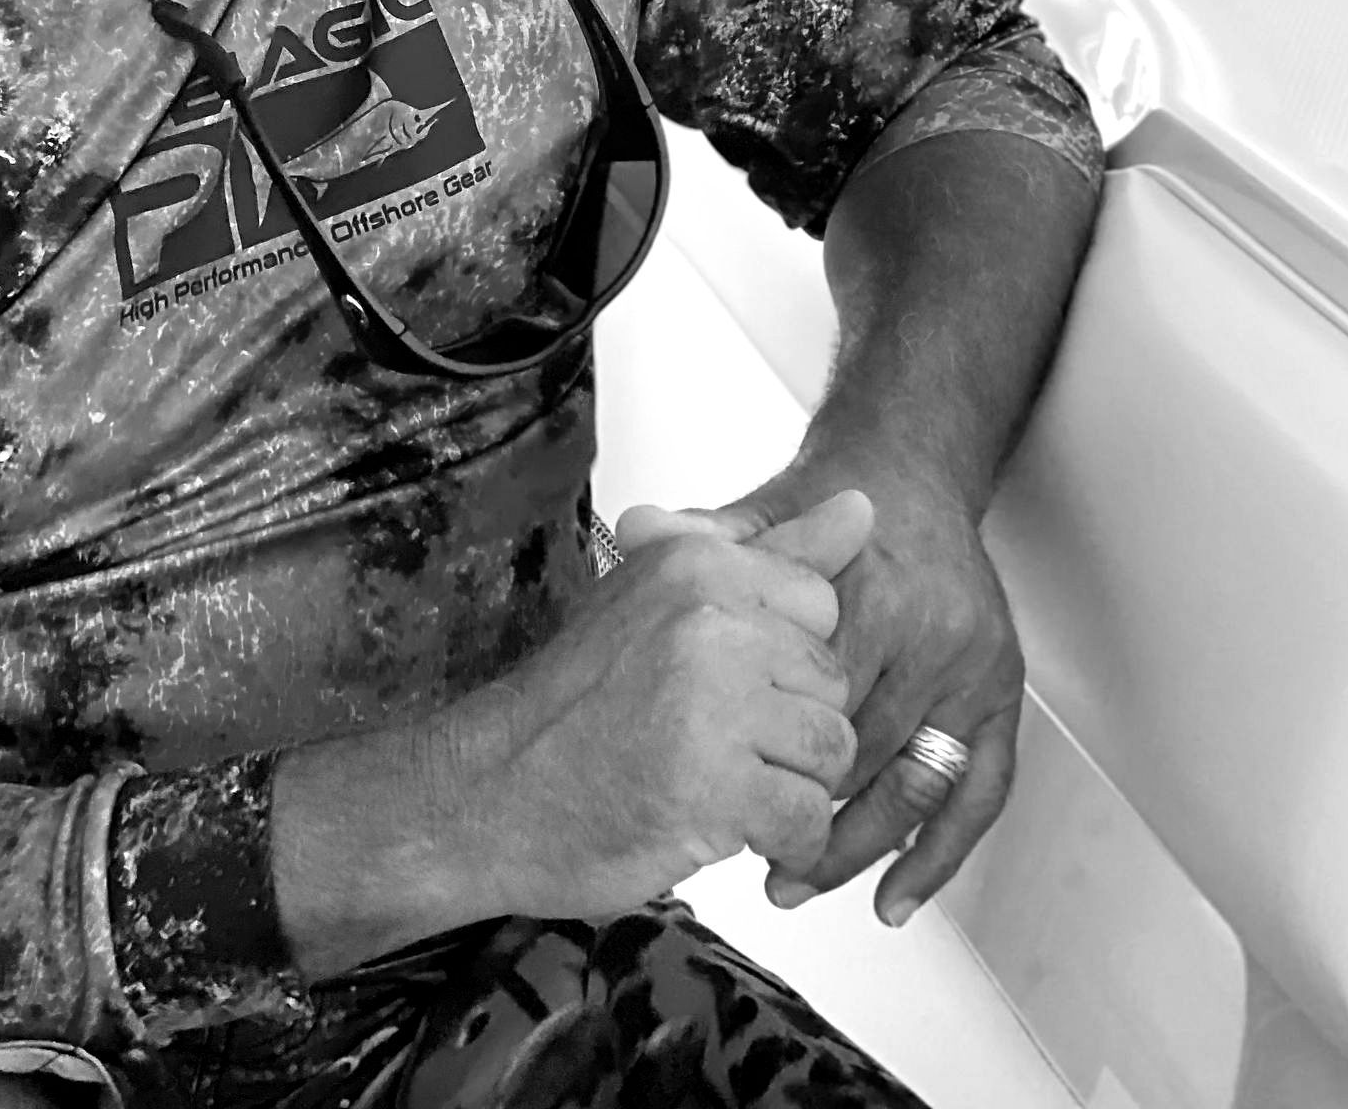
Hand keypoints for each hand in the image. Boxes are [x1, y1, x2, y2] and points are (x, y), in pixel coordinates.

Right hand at [275, 489, 872, 970]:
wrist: (483, 796)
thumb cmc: (577, 705)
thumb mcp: (664, 601)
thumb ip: (774, 554)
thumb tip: (863, 505)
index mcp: (701, 563)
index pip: (820, 607)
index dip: (785, 665)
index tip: (728, 690)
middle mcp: (712, 617)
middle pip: (832, 682)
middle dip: (789, 731)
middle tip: (714, 749)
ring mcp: (713, 701)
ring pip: (831, 749)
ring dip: (789, 787)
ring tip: (721, 790)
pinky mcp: (715, 786)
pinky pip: (807, 816)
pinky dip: (781, 842)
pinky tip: (727, 831)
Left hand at [700, 462, 1024, 925]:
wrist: (911, 468)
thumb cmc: (827, 501)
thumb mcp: (760, 512)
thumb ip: (705, 533)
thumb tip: (636, 526)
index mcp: (877, 591)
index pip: (816, 704)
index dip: (767, 758)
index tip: (718, 797)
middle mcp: (934, 633)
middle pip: (862, 756)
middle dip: (806, 815)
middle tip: (751, 858)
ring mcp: (973, 667)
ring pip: (915, 784)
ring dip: (858, 848)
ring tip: (796, 880)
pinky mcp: (999, 691)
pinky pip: (980, 789)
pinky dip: (940, 854)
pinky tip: (894, 899)